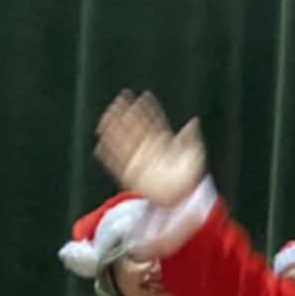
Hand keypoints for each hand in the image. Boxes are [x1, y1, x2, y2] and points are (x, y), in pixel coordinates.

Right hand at [96, 91, 206, 207]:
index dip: (147, 109)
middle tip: (121, 98)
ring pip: (124, 141)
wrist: (182, 199)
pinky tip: (100, 143)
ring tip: (107, 115)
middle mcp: (148, 149)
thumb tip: (194, 121)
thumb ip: (190, 138)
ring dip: (115, 128)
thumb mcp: (193, 155)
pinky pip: (117, 163)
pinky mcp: (132, 175)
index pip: (153, 121)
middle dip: (128, 112)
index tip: (142, 95)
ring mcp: (139, 160)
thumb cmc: (189, 177)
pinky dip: (109, 154)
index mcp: (163, 142)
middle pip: (136, 127)